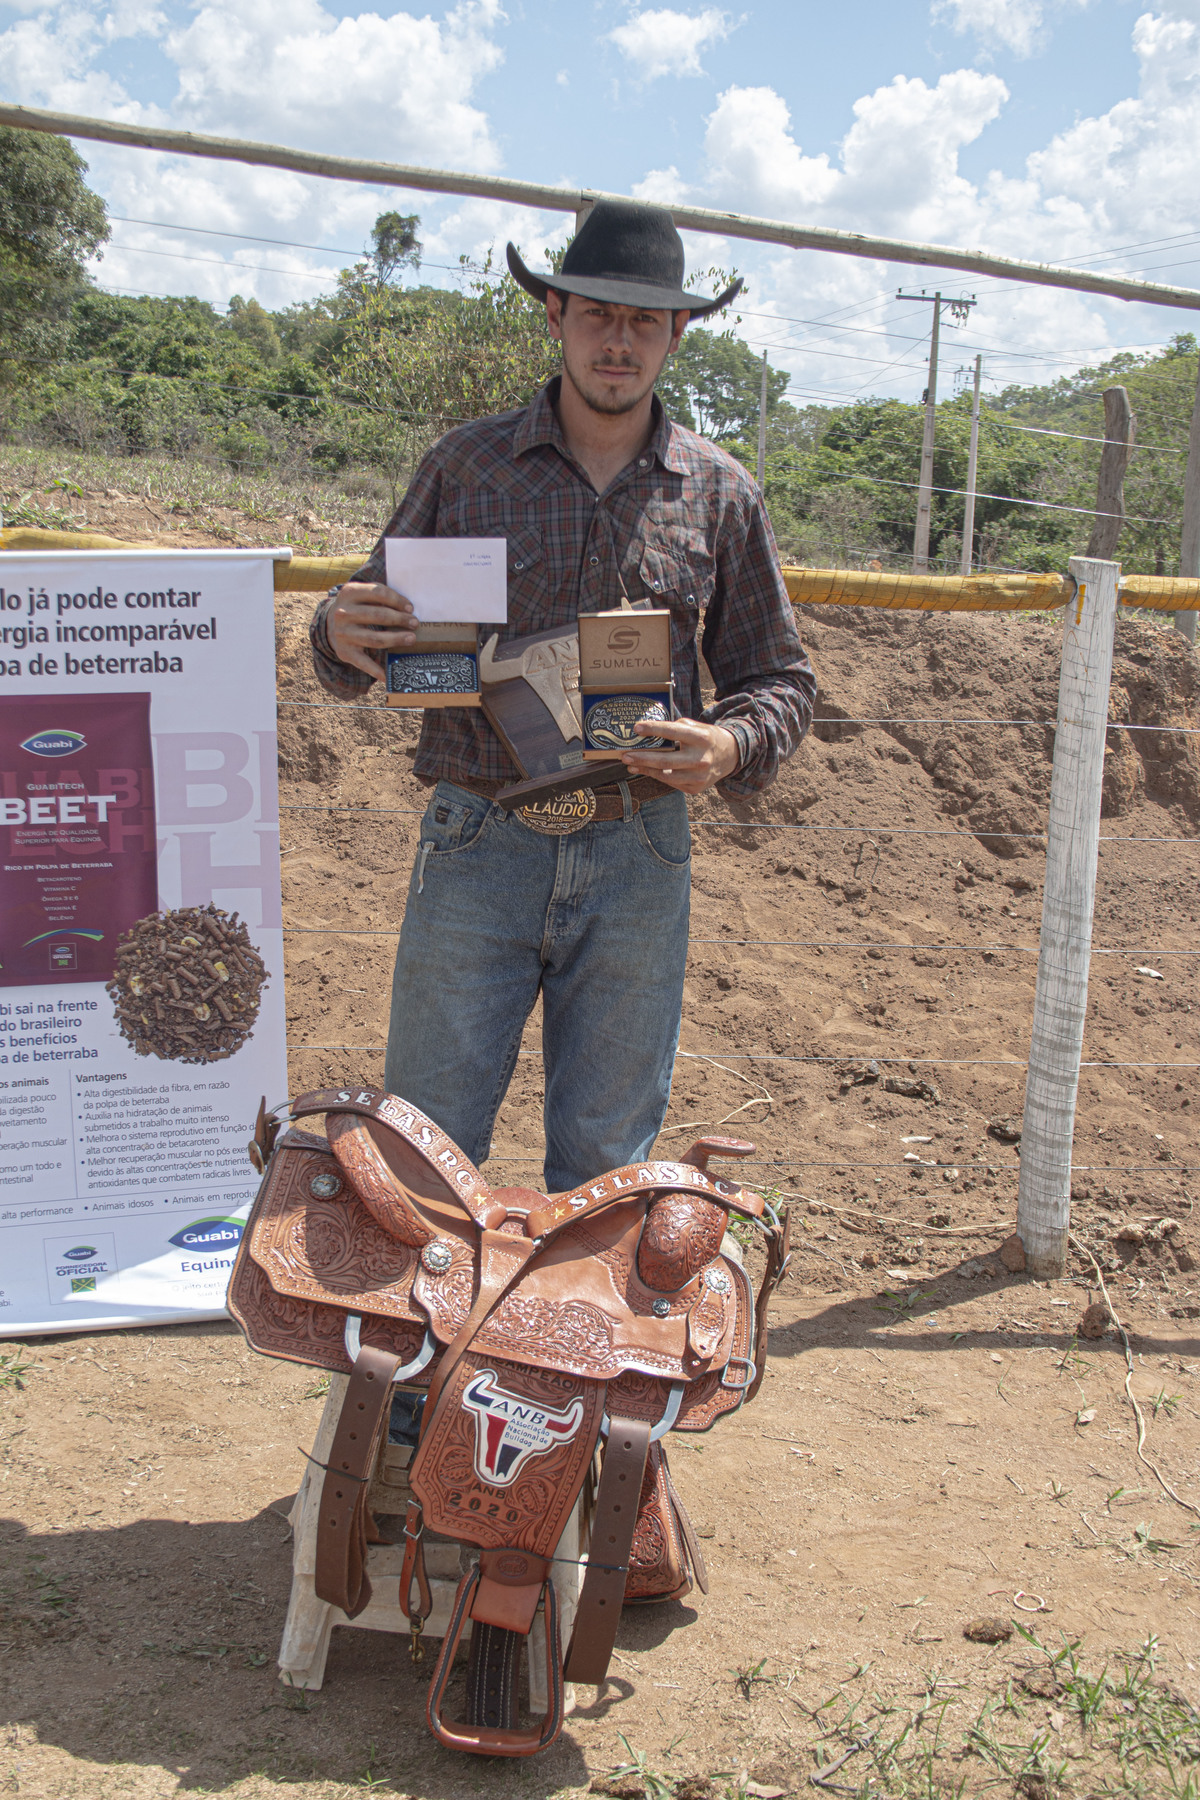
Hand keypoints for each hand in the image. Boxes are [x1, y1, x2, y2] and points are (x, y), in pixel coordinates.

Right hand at [327, 582, 416, 681]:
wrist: (330, 625)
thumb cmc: (356, 608)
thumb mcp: (362, 595)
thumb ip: (380, 596)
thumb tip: (408, 610)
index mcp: (350, 592)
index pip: (378, 593)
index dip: (397, 600)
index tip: (410, 608)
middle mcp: (343, 613)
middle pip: (379, 615)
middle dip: (400, 619)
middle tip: (415, 623)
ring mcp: (343, 634)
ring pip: (375, 638)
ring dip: (396, 639)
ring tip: (411, 638)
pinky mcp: (344, 652)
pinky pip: (363, 662)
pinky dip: (376, 670)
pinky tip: (388, 675)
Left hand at [620, 716, 739, 794]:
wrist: (730, 756)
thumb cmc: (707, 738)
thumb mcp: (697, 727)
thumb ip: (677, 727)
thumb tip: (650, 729)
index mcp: (701, 738)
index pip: (673, 732)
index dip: (654, 729)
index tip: (636, 728)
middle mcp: (701, 758)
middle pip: (665, 760)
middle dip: (642, 758)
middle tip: (625, 755)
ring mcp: (699, 776)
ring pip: (666, 775)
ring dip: (645, 770)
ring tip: (631, 764)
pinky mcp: (696, 788)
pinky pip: (671, 783)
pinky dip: (657, 776)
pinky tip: (646, 770)